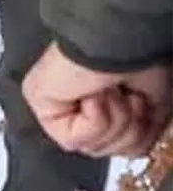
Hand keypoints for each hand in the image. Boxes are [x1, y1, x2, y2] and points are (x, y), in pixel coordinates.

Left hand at [22, 42, 172, 158]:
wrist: (126, 40)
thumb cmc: (141, 58)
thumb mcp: (151, 110)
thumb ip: (135, 137)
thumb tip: (131, 149)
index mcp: (100, 101)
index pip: (118, 145)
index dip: (137, 135)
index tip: (143, 106)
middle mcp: (75, 101)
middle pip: (104, 150)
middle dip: (127, 130)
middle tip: (129, 97)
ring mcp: (56, 102)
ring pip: (90, 147)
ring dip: (114, 122)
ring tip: (112, 92)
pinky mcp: (39, 101)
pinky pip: (71, 139)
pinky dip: (94, 120)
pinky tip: (94, 94)